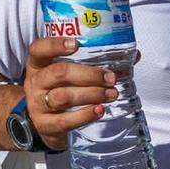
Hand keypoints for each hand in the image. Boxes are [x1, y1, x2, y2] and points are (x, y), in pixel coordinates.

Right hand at [23, 36, 120, 150]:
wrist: (44, 123)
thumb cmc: (61, 90)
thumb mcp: (69, 74)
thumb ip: (96, 63)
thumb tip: (134, 56)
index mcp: (39, 64)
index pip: (39, 49)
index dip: (55, 45)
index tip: (76, 43)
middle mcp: (35, 82)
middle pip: (58, 73)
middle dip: (88, 74)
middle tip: (110, 78)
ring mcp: (38, 105)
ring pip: (63, 96)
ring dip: (91, 94)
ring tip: (111, 94)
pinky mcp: (46, 125)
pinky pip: (65, 121)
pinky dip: (85, 115)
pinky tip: (100, 110)